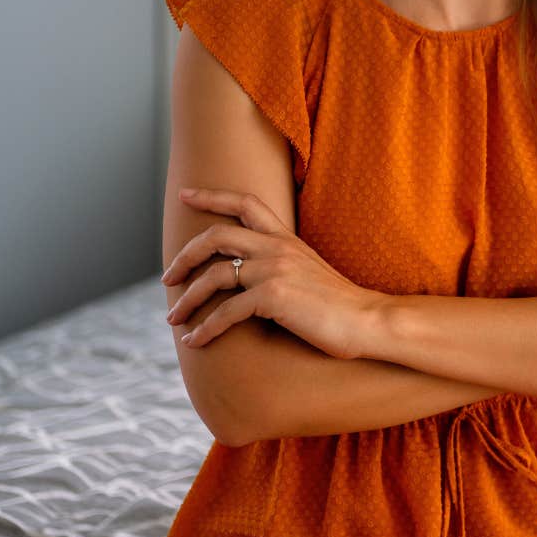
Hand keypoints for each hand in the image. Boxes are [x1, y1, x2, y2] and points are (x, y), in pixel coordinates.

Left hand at [161, 187, 381, 358]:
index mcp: (286, 239)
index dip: (211, 196)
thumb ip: (281, 265)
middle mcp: (277, 248)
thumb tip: (251, 277)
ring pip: (213, 276)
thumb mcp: (308, 272)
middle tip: (168, 277)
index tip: (184, 195)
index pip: (244, 203)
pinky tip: (195, 341)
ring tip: (174, 318)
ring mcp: (274, 271)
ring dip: (187, 299)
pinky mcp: (273, 297)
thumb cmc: (340, 304)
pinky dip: (205, 328)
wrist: (368, 320)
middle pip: (215, 237)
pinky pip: (226, 312)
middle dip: (184, 256)